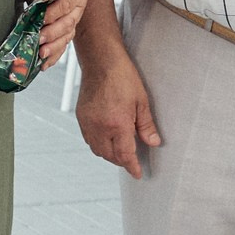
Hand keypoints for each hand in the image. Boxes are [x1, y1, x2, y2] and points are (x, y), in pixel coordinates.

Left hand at [30, 0, 90, 66]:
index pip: (68, 4)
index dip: (54, 12)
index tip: (41, 17)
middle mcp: (77, 8)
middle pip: (68, 24)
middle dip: (53, 33)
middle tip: (39, 39)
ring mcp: (71, 19)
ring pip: (65, 37)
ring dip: (53, 47)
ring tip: (41, 54)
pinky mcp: (62, 29)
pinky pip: (61, 44)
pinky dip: (53, 55)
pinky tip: (44, 63)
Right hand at [74, 42, 160, 177]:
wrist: (101, 61)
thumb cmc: (122, 76)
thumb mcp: (142, 101)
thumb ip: (146, 125)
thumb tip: (153, 142)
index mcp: (117, 124)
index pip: (125, 155)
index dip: (132, 167)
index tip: (137, 174)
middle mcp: (100, 127)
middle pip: (110, 156)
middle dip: (121, 161)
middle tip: (132, 160)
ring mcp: (88, 122)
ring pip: (97, 150)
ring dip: (109, 154)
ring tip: (120, 150)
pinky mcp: (81, 117)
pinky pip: (88, 139)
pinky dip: (98, 144)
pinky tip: (107, 138)